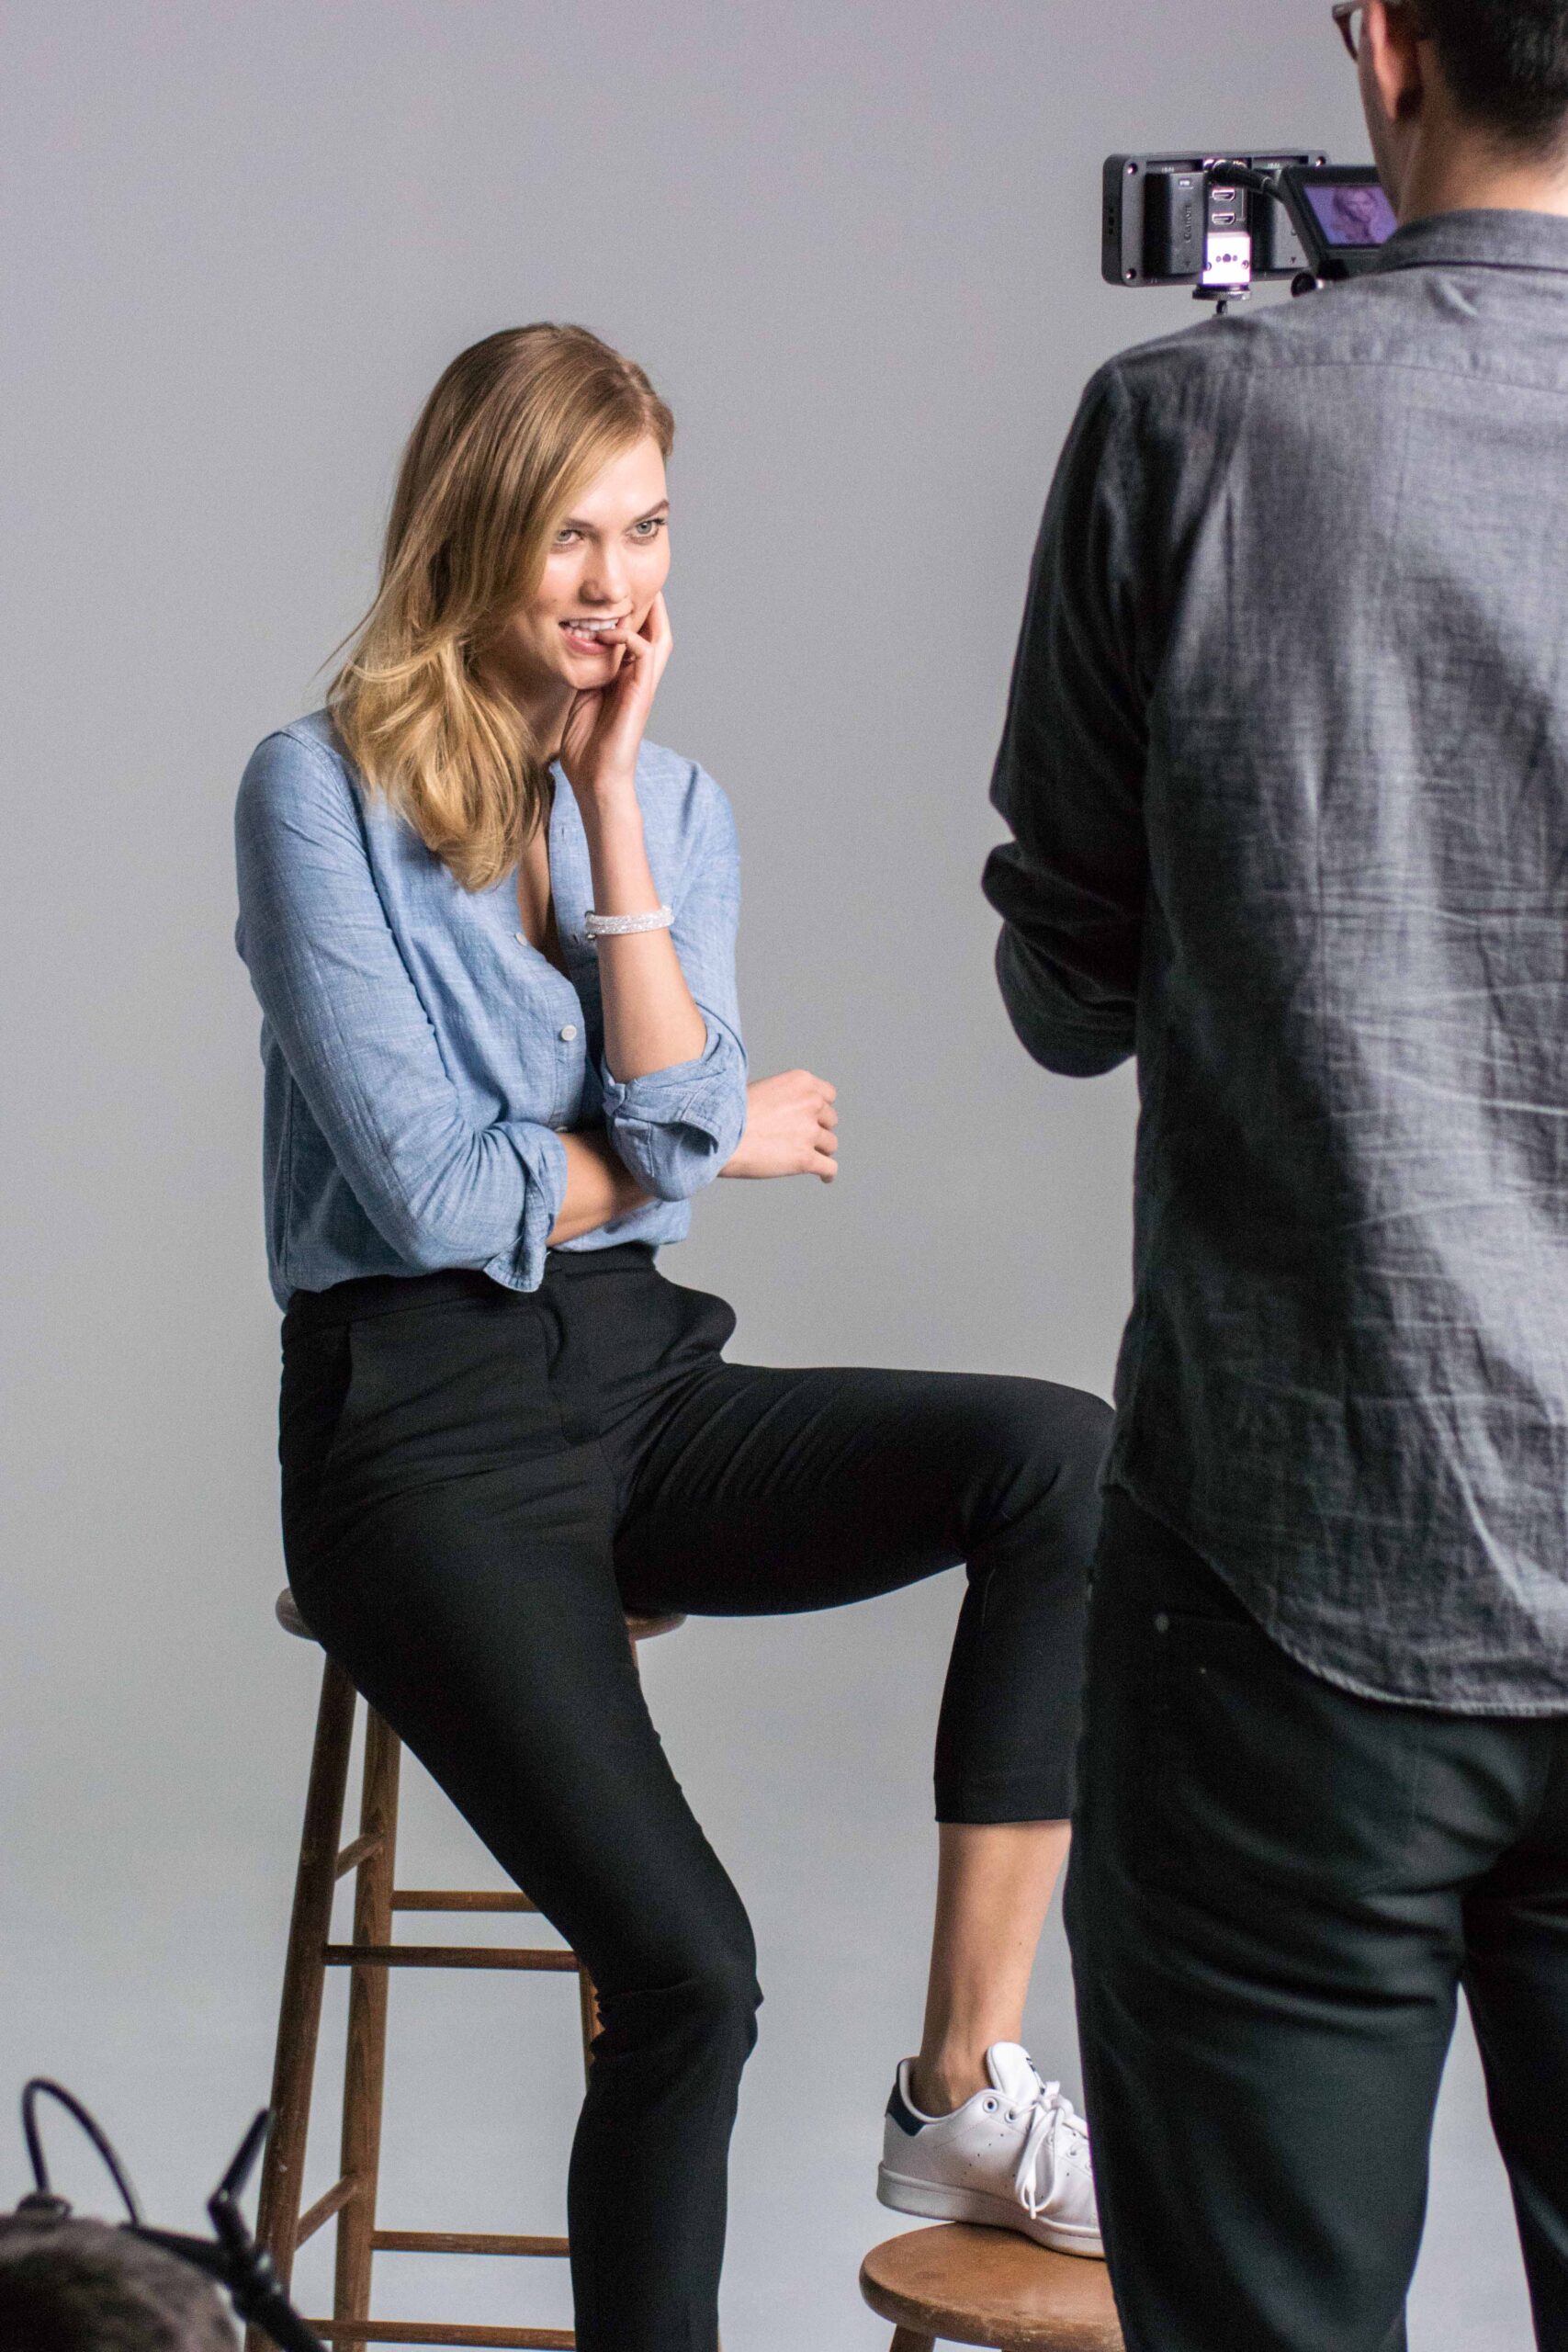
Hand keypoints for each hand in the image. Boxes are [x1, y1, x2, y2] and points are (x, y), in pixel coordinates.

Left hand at [559, 591, 673, 809]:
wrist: (595, 779)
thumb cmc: (586, 747)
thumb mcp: (580, 698)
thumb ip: (585, 673)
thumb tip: (574, 648)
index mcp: (625, 680)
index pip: (637, 638)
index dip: (632, 613)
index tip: (619, 590)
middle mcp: (638, 680)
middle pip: (655, 631)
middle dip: (650, 604)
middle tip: (640, 578)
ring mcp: (642, 686)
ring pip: (658, 637)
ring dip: (646, 613)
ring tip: (633, 592)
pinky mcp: (641, 694)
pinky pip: (644, 653)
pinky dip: (629, 636)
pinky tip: (609, 631)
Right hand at [722, 1070, 838, 1180]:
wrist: (717, 1136)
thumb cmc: (729, 1115)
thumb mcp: (762, 1089)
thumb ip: (785, 1098)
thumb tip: (794, 1116)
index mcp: (802, 1082)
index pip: (828, 1095)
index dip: (819, 1109)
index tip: (813, 1118)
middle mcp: (811, 1103)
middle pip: (830, 1120)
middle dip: (818, 1129)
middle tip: (802, 1139)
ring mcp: (810, 1132)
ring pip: (830, 1145)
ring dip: (820, 1151)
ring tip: (806, 1157)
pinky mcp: (805, 1158)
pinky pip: (829, 1168)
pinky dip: (827, 1174)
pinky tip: (824, 1177)